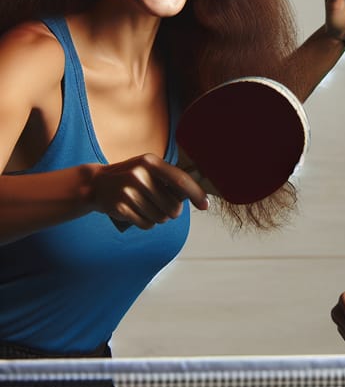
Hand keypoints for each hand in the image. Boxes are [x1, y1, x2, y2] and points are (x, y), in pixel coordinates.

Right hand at [87, 154, 208, 228]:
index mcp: (150, 162)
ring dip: (158, 217)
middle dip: (172, 211)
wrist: (96, 184)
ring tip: (147, 207)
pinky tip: (137, 213)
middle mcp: (139, 175)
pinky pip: (146, 224)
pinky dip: (146, 223)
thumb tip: (195, 197)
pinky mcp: (120, 208)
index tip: (205, 205)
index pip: (180, 180)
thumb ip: (169, 179)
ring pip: (160, 218)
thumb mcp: (148, 169)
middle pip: (173, 206)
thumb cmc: (131, 177)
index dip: (196, 194)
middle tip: (162, 205)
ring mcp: (128, 192)